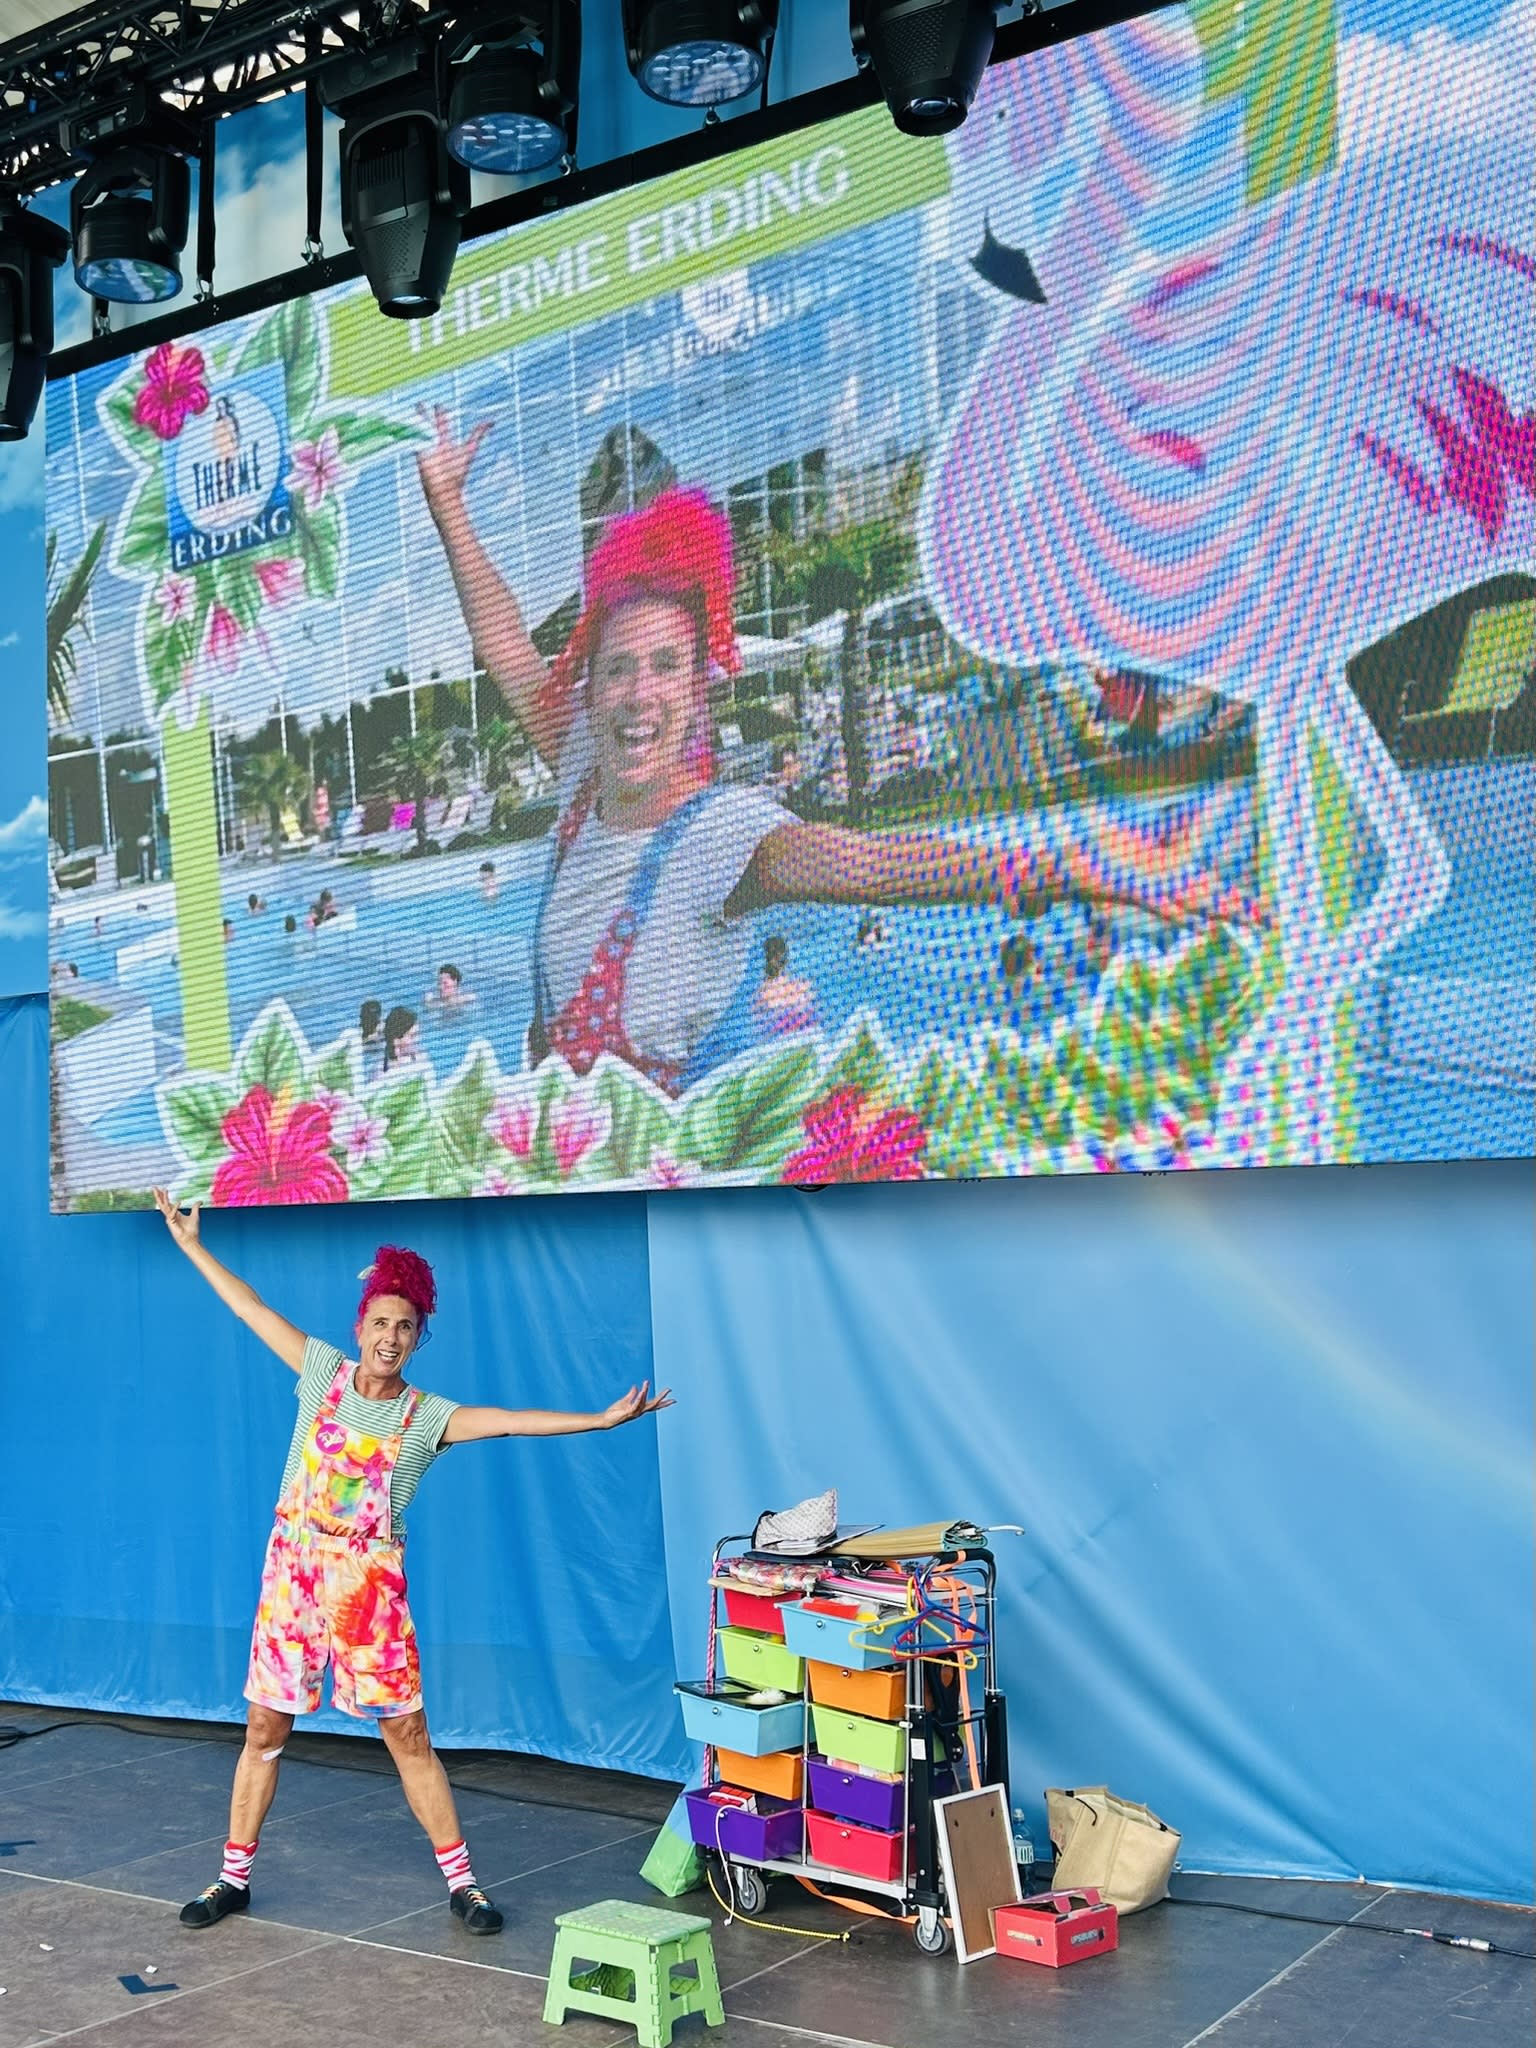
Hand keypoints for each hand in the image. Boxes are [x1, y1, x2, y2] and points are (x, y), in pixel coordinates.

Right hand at [153, 1186, 200, 1251]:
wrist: (191, 1239)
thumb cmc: (192, 1229)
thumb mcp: (195, 1215)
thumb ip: (195, 1207)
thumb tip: (200, 1201)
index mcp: (174, 1213)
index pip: (167, 1203)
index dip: (164, 1196)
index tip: (162, 1188)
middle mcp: (170, 1215)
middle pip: (162, 1203)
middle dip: (158, 1195)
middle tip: (154, 1187)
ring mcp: (170, 1219)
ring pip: (164, 1207)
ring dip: (164, 1198)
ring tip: (164, 1190)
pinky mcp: (171, 1223)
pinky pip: (172, 1214)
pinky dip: (175, 1208)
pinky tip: (179, 1202)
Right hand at [415, 403, 491, 521]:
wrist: (445, 490)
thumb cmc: (457, 473)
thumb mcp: (469, 450)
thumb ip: (477, 435)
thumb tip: (492, 420)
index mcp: (446, 444)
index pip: (443, 425)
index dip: (441, 415)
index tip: (439, 405)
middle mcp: (434, 445)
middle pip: (428, 425)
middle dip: (424, 414)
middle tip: (419, 403)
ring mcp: (424, 450)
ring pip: (418, 431)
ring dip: (413, 422)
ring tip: (408, 410)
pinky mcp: (416, 454)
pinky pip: (410, 440)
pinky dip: (407, 432)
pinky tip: (403, 422)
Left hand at [602, 1381, 674, 1429]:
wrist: (607, 1419)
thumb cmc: (615, 1411)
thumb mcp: (625, 1400)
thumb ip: (631, 1394)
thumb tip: (635, 1386)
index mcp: (640, 1408)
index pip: (654, 1404)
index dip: (663, 1401)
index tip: (672, 1397)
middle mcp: (639, 1411)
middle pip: (654, 1404)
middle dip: (662, 1398)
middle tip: (669, 1390)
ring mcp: (635, 1412)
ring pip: (644, 1402)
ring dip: (645, 1391)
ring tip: (647, 1382)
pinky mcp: (628, 1412)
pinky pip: (635, 1404)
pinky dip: (639, 1397)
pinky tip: (641, 1391)